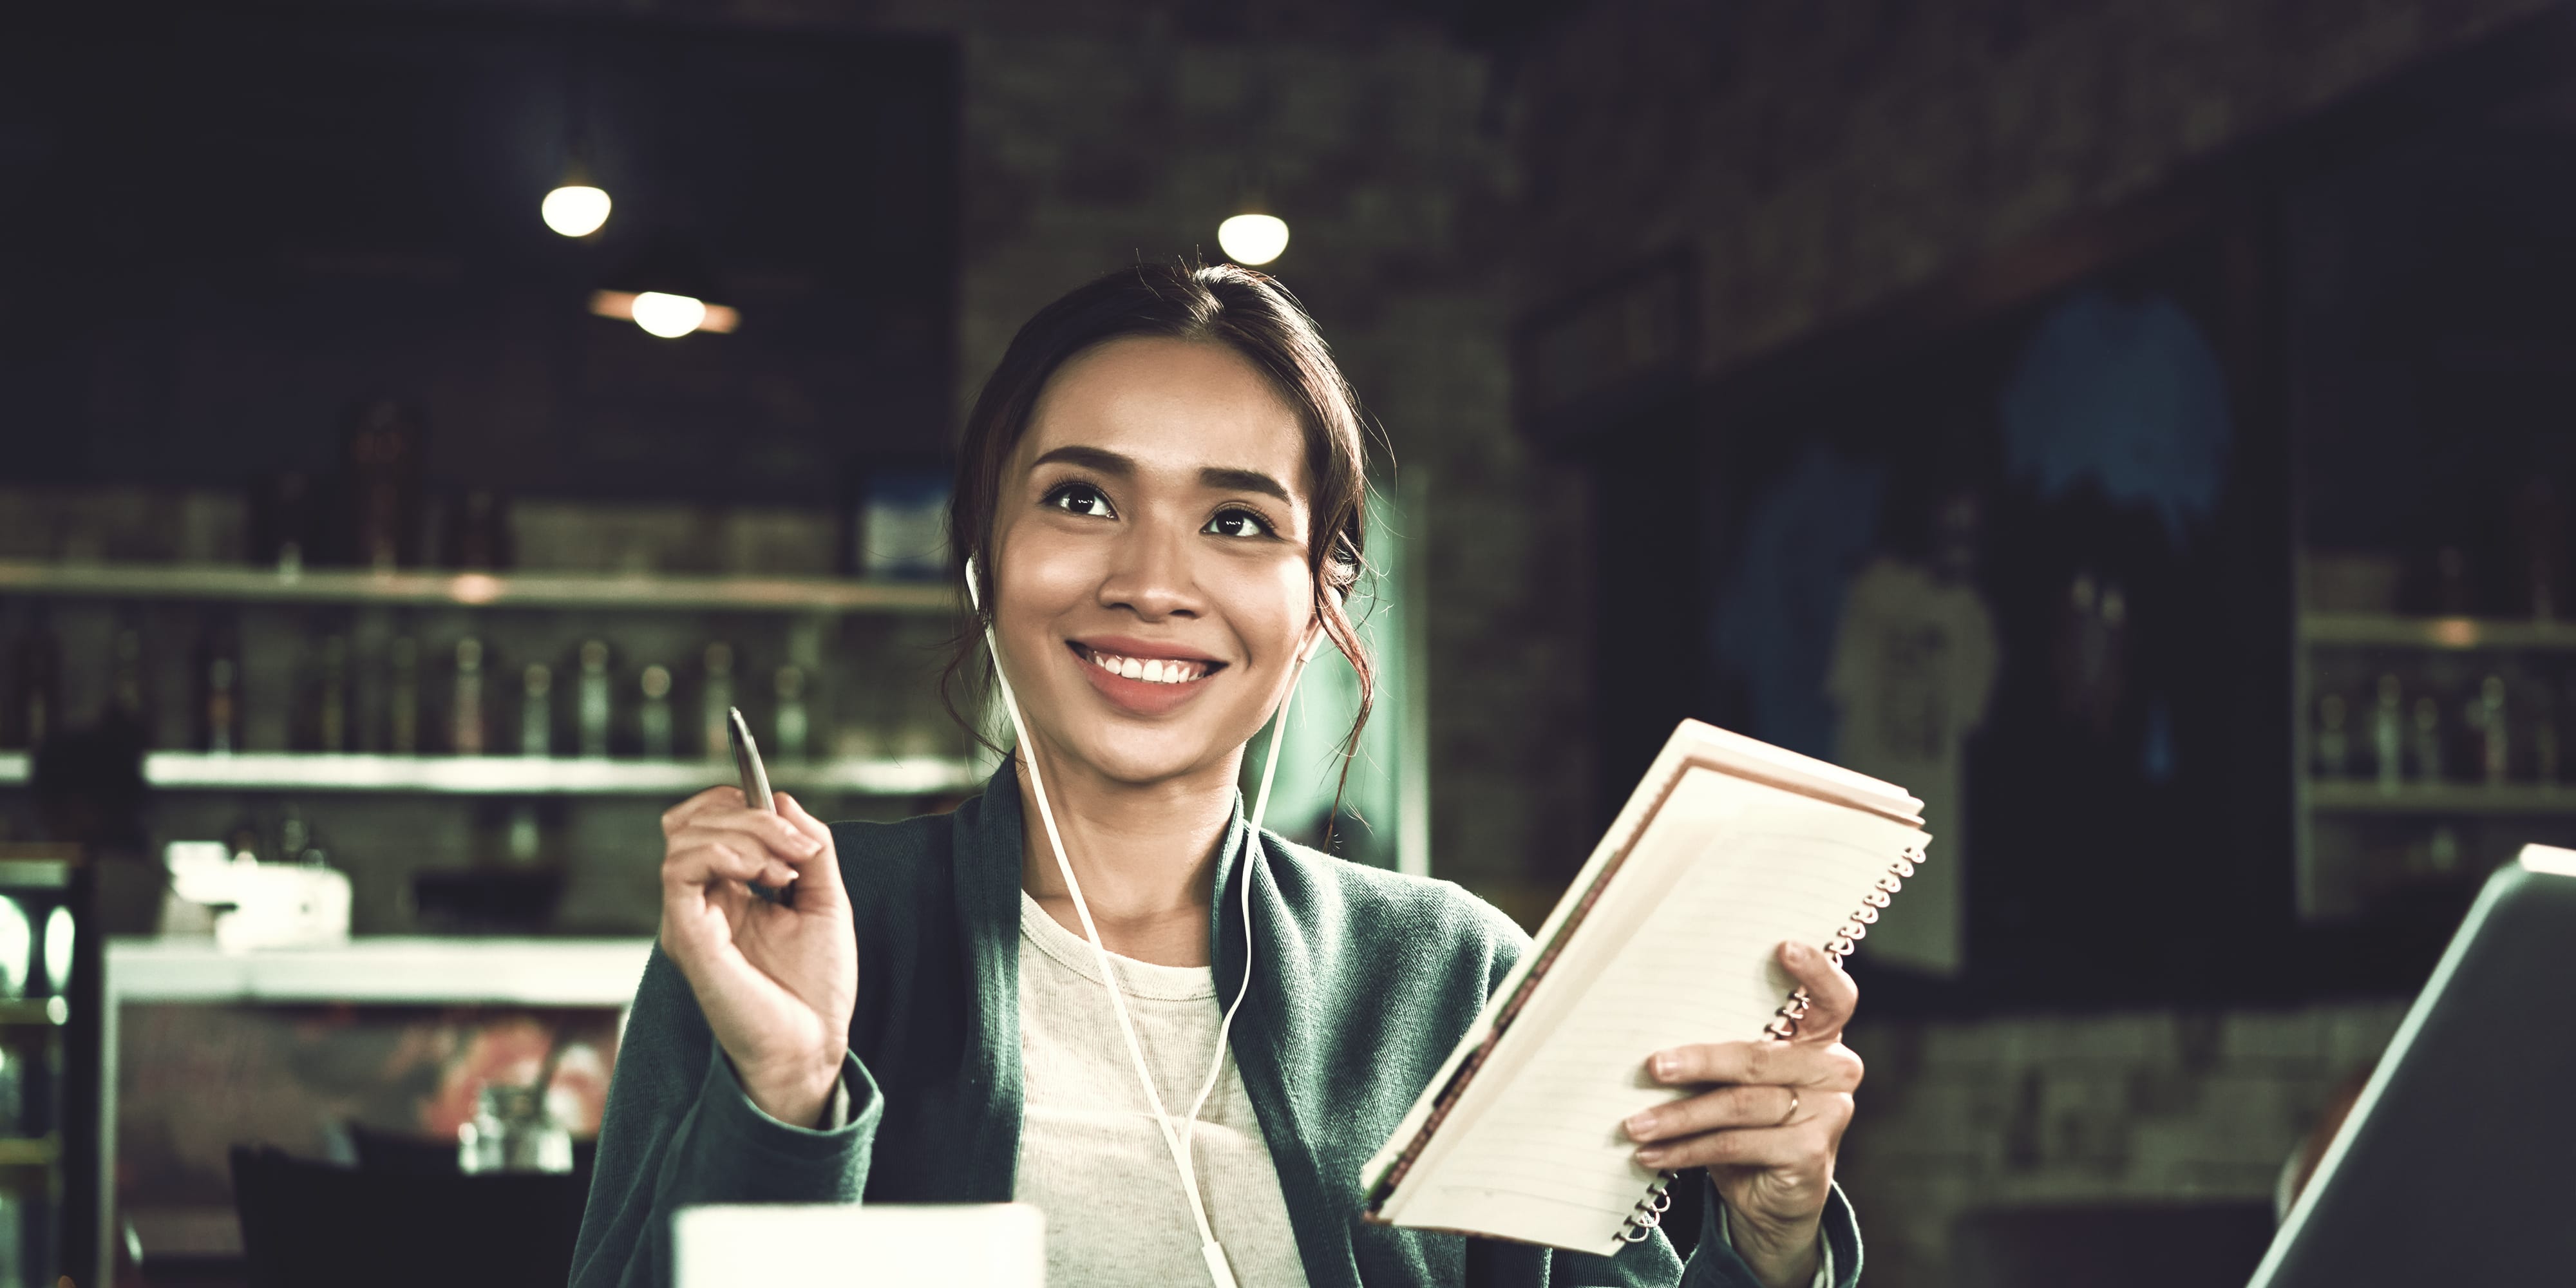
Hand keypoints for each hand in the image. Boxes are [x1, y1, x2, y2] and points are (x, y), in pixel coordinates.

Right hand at [658, 787, 855, 1126]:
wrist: (813, 1045)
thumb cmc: (816, 987)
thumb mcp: (825, 899)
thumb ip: (809, 847)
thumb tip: (783, 799)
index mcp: (727, 892)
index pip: (706, 821)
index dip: (744, 802)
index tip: (794, 826)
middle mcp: (699, 902)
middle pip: (689, 820)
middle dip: (751, 813)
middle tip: (798, 848)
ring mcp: (688, 918)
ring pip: (683, 836)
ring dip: (744, 833)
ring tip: (784, 869)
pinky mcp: (685, 937)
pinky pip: (680, 870)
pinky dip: (725, 853)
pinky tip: (766, 877)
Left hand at [1623, 940, 1861, 1287]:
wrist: (1771, 1196)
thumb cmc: (1748, 1119)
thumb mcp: (1739, 1077)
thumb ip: (1724, 1044)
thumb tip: (1648, 1024)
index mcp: (1821, 1037)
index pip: (1833, 996)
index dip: (1814, 970)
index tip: (1782, 946)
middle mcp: (1835, 1070)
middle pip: (1759, 1057)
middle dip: (1697, 1062)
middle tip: (1652, 1067)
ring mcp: (1829, 1113)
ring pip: (1740, 1105)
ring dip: (1678, 1116)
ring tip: (1635, 1124)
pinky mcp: (1810, 1153)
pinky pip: (1737, 1144)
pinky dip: (1687, 1151)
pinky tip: (1653, 1154)